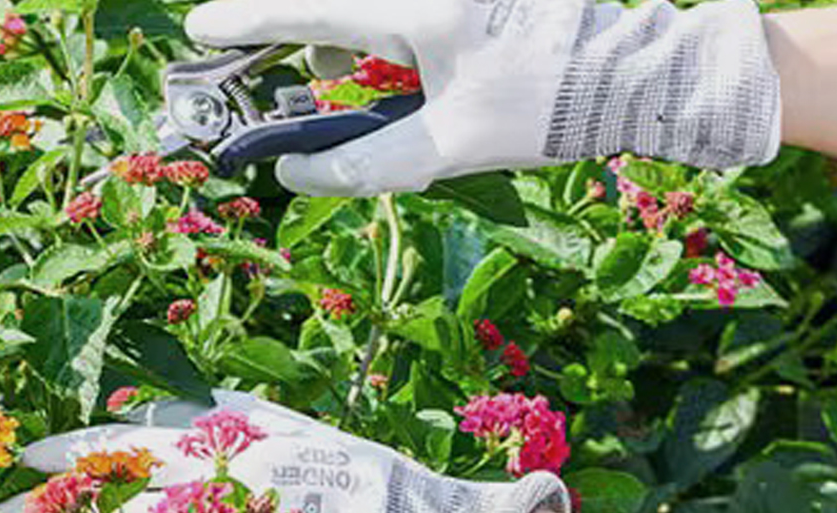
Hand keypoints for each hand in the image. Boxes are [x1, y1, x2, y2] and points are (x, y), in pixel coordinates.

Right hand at [183, 0, 781, 195]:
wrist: (636, 73)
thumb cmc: (545, 110)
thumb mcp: (447, 149)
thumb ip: (362, 164)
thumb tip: (291, 171)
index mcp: (421, 9)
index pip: (312, 10)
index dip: (249, 19)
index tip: (199, 24)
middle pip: (334, 3)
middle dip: (288, 28)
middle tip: (248, 55)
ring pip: (364, 5)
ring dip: (334, 32)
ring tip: (326, 80)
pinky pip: (398, 8)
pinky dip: (373, 29)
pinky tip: (379, 65)